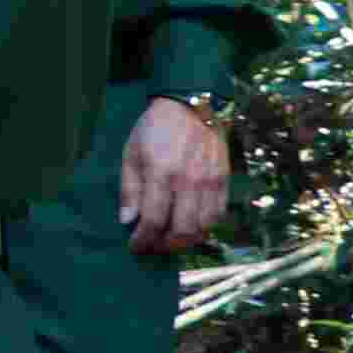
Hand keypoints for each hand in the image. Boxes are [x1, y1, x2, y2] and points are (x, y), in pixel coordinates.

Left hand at [119, 96, 228, 254]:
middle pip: (182, 230)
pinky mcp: (224, 180)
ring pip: (203, 227)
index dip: (142, 240)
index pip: (153, 220)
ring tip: (170, 240)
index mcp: (161, 173)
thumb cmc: (155, 130)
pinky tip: (190, 227)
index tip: (134, 246)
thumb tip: (128, 221)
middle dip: (164, 246)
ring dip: (186, 241)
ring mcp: (210, 181)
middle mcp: (189, 181)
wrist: (192, 105)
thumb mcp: (131, 154)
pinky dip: (205, 228)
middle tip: (152, 246)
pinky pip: (218, 215)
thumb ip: (129, 190)